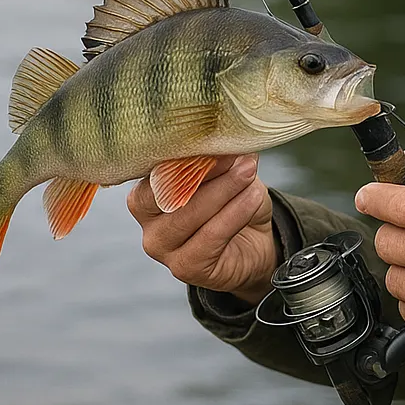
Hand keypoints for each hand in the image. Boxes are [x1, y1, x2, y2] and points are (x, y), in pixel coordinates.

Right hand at [127, 154, 276, 305]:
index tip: (215, 139)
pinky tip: (254, 197)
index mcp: (148, 193)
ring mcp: (163, 249)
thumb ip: (222, 157)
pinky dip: (235, 213)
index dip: (185, 155)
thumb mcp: (229, 173)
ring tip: (249, 172)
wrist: (255, 241)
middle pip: (168, 194)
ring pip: (188, 215)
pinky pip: (211, 237)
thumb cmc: (234, 201)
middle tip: (237, 156)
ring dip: (224, 190)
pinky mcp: (186, 268)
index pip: (155, 171)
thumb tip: (231, 137)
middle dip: (206, 171)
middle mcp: (148, 223)